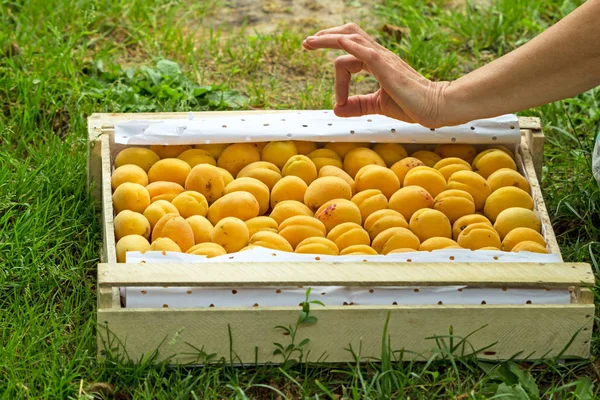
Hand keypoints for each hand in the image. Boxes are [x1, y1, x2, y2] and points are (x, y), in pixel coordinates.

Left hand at [302, 23, 451, 127]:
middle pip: (348, 33)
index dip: (338, 78)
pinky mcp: (386, 66)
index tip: (339, 102)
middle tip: (307, 43)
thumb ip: (358, 105)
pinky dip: (346, 44)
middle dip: (325, 36)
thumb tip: (337, 109)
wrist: (435, 107)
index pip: (349, 56)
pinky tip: (334, 42)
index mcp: (377, 62)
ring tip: (310, 43)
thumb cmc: (412, 104)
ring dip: (327, 38)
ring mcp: (382, 58)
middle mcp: (378, 55)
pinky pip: (362, 49)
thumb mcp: (378, 105)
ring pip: (350, 37)